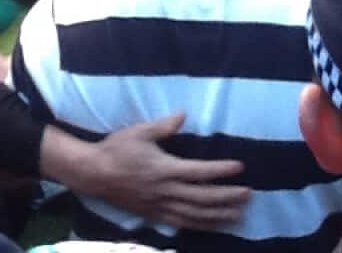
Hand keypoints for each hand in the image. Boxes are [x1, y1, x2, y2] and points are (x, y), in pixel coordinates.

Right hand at [62, 114, 251, 229]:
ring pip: (195, 215)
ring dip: (219, 215)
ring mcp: (160, 205)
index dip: (221, 170)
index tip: (240, 167)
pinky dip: (200, 225)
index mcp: (164, 168)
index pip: (199, 172)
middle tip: (248, 194)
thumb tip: (184, 115)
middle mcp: (165, 190)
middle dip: (228, 197)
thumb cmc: (117, 149)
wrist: (93, 174)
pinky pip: (181, 223)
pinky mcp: (154, 214)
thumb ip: (164, 126)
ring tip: (239, 215)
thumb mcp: (139, 132)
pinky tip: (214, 226)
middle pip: (203, 197)